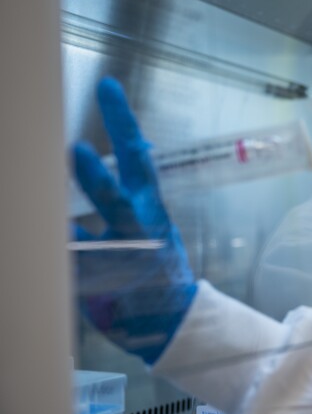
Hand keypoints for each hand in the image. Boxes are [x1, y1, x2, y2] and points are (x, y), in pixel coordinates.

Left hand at [73, 76, 195, 364]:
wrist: (171, 325)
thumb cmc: (157, 273)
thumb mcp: (149, 231)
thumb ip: (125, 202)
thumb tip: (108, 162)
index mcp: (151, 210)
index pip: (136, 158)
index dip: (122, 123)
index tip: (107, 88)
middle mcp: (142, 229)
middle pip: (120, 193)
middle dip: (97, 173)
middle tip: (73, 148)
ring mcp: (126, 258)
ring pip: (100, 230)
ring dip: (83, 208)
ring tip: (67, 180)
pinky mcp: (106, 287)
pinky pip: (77, 267)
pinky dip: (64, 257)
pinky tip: (39, 250)